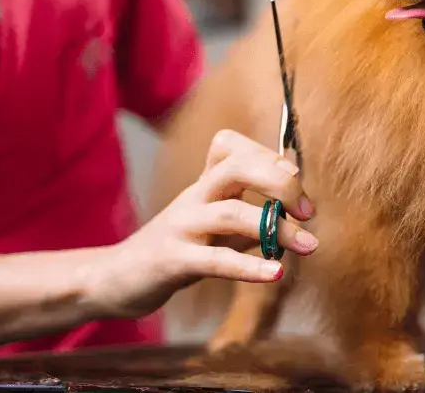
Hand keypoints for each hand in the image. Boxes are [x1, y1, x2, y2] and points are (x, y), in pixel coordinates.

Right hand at [81, 129, 317, 319]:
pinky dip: (249, 267)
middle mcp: (192, 198)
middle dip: (279, 182)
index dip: (268, 155)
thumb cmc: (175, 250)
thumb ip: (249, 216)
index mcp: (203, 185)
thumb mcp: (214, 227)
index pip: (231, 146)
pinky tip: (276, 273)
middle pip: (236, 167)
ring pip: (230, 213)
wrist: (115, 278)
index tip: (296, 178)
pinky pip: (214, 260)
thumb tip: (294, 207)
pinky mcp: (172, 260)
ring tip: (308, 245)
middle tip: (308, 210)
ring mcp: (181, 227)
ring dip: (275, 228)